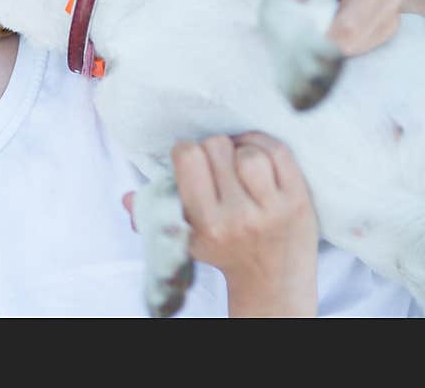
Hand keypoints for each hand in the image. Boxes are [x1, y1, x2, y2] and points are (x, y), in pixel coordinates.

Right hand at [124, 133, 318, 316]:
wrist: (272, 279)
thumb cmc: (224, 250)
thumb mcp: (186, 240)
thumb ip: (154, 216)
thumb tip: (126, 197)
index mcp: (207, 224)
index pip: (188, 158)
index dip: (186, 151)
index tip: (191, 161)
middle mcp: (239, 217)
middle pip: (217, 147)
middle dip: (213, 150)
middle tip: (216, 164)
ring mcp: (272, 208)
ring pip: (248, 151)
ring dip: (241, 149)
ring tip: (238, 162)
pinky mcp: (298, 200)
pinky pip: (278, 151)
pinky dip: (264, 145)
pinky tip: (257, 156)